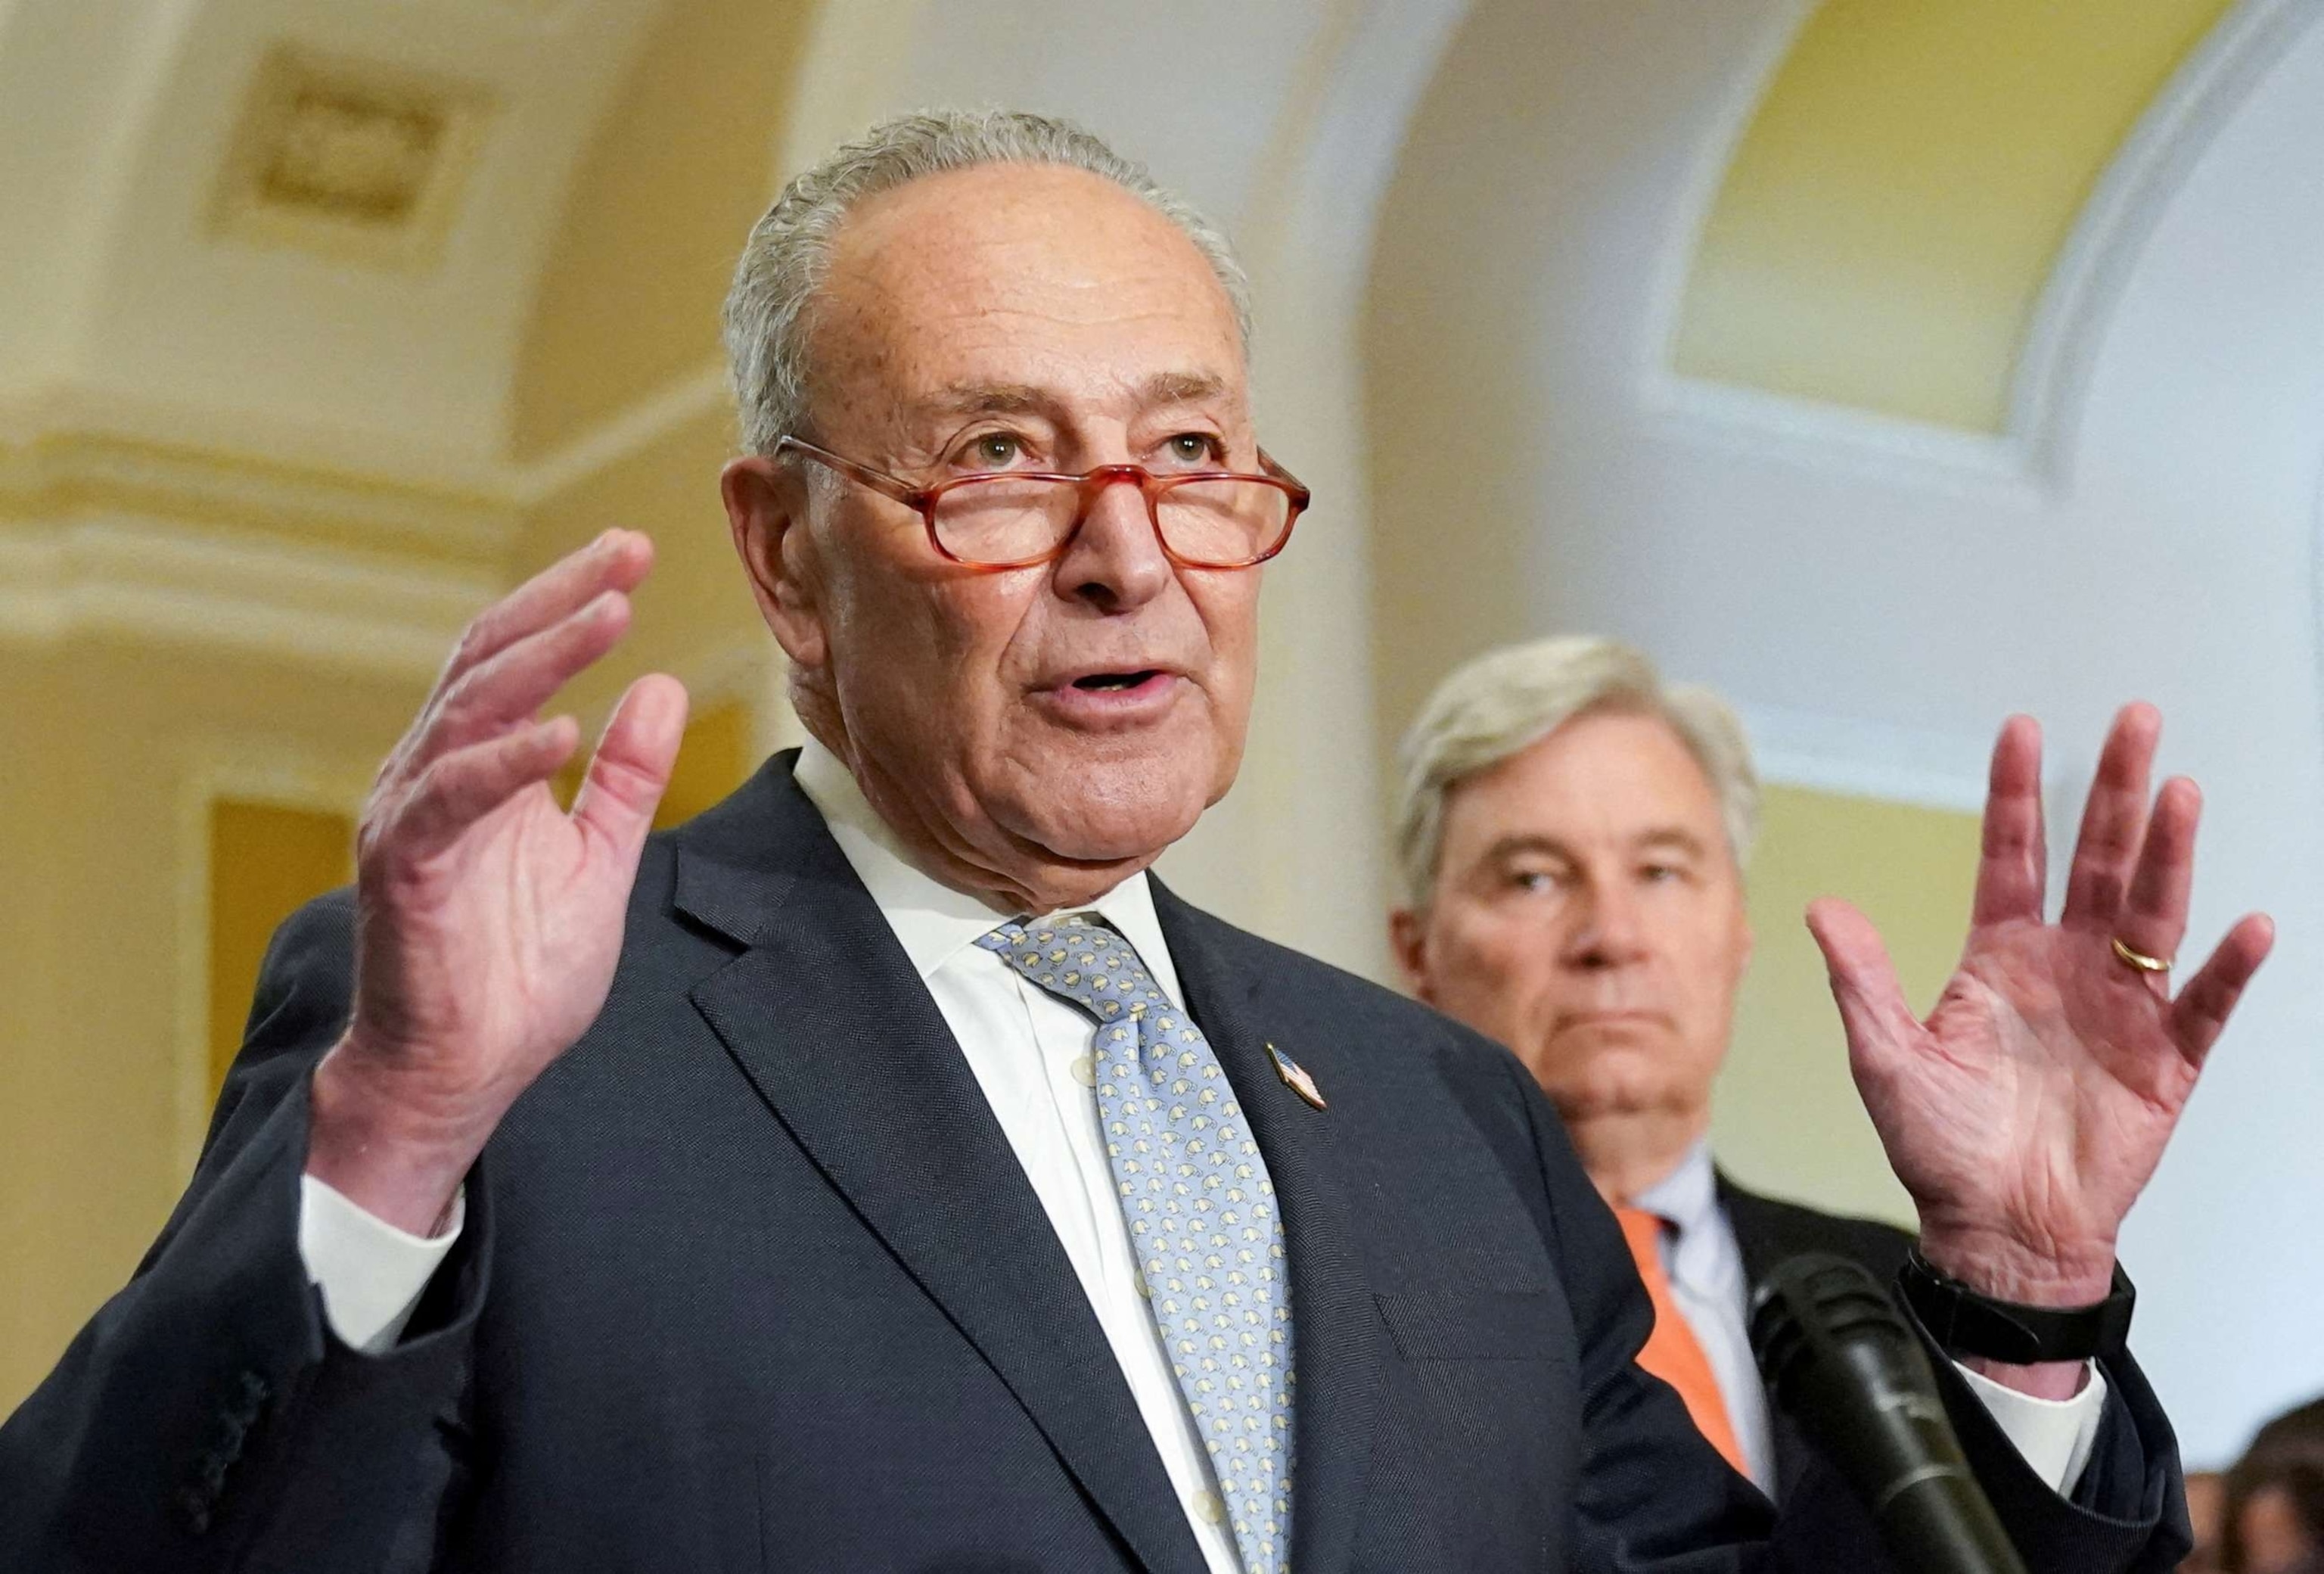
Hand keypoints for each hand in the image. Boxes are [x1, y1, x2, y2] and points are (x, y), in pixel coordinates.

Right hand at [307, 531, 687, 1233]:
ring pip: (469, 709)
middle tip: (627, 551)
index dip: (572, 600)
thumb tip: (663, 688)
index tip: (635, 552)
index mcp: (482, 768)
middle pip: (490, 657)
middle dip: (559, 599)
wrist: (458, 1077)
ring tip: (609, 614)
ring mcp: (412, 816)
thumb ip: (627, 778)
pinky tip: (560, 732)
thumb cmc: (515, 977)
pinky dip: (503, 763)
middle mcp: (437, 775)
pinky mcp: (402, 869)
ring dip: (542, 659)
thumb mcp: (599, 861)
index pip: (521, 658)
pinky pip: (448, 799)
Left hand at [1807, 705, 2269, 1385]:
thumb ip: (1863, 981)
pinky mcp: (2164, 1061)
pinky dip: (2225, 967)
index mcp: (2000, 958)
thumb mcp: (1885, 1059)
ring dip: (2169, 853)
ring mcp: (2121, 1007)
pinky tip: (2246, 925)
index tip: (2023, 729)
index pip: (2014, 855)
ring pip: (2152, 912)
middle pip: (2098, 861)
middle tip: (2135, 721)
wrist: (1997, 1231)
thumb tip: (1821, 907)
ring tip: (2179, 792)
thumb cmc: (1940, 1151)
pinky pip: (2202, 1004)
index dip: (2017, 795)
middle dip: (2115, 792)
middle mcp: (2066, 967)